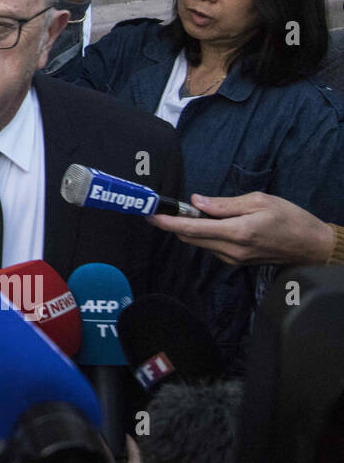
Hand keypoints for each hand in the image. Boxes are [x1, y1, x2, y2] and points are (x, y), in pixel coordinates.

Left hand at [148, 192, 335, 266]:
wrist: (311, 246)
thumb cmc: (290, 219)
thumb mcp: (259, 201)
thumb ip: (224, 204)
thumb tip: (197, 201)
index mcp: (237, 232)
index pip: (193, 228)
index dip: (168, 222)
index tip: (151, 215)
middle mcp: (232, 250)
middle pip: (190, 237)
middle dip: (174, 224)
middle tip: (162, 209)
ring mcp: (234, 259)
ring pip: (199, 243)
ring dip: (189, 228)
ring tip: (189, 212)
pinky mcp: (236, 262)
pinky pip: (211, 247)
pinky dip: (204, 235)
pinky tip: (209, 223)